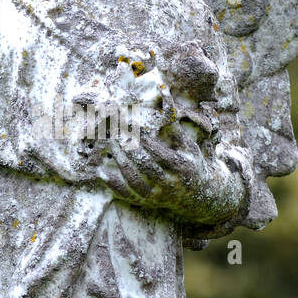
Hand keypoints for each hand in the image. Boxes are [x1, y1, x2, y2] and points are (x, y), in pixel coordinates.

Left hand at [99, 125, 244, 224]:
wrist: (198, 196)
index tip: (130, 125)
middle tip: (114, 133)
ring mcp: (157, 195)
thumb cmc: (192, 163)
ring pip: (134, 180)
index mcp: (180, 167)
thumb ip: (174, 126)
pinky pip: (126, 194)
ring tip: (109, 144)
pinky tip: (100, 171)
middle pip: (144, 166)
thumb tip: (164, 96)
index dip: (143, 140)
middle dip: (128, 148)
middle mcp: (169, 183)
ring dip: (120, 161)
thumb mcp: (188, 145)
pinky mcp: (147, 202)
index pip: (158, 153)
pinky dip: (112, 184)